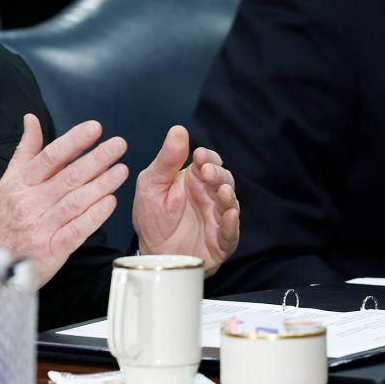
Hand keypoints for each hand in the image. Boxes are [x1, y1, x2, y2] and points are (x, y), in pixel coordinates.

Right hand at [0, 115, 128, 285]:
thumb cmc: (1, 218)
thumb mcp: (8, 181)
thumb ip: (25, 150)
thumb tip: (31, 120)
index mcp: (21, 184)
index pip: (50, 157)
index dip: (74, 141)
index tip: (94, 129)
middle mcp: (31, 203)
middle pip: (68, 177)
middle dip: (96, 159)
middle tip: (118, 145)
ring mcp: (41, 227)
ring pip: (75, 202)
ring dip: (101, 185)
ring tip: (121, 170)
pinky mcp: (51, 250)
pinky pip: (76, 231)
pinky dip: (94, 216)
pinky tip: (110, 202)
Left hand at [132, 125, 239, 276]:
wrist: (152, 254)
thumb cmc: (152, 216)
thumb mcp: (152, 184)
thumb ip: (167, 159)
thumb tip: (178, 130)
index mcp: (193, 179)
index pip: (208, 161)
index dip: (207, 158)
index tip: (199, 156)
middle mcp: (208, 196)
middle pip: (223, 179)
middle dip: (217, 174)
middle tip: (206, 173)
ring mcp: (217, 218)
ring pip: (230, 203)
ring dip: (228, 196)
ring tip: (221, 191)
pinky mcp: (220, 240)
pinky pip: (231, 231)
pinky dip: (232, 223)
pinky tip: (229, 214)